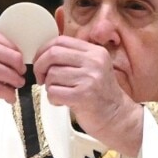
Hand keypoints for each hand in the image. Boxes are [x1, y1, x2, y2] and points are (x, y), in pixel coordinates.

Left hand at [33, 36, 142, 155]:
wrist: (117, 117)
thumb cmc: (100, 95)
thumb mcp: (94, 69)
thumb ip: (74, 58)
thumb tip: (44, 53)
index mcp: (95, 52)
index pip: (61, 40)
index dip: (44, 50)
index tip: (40, 61)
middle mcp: (94, 62)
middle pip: (53, 54)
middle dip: (40, 66)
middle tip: (41, 78)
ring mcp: (90, 79)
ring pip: (52, 75)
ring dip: (49, 86)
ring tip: (59, 93)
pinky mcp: (83, 96)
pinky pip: (54, 92)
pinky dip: (52, 99)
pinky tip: (62, 102)